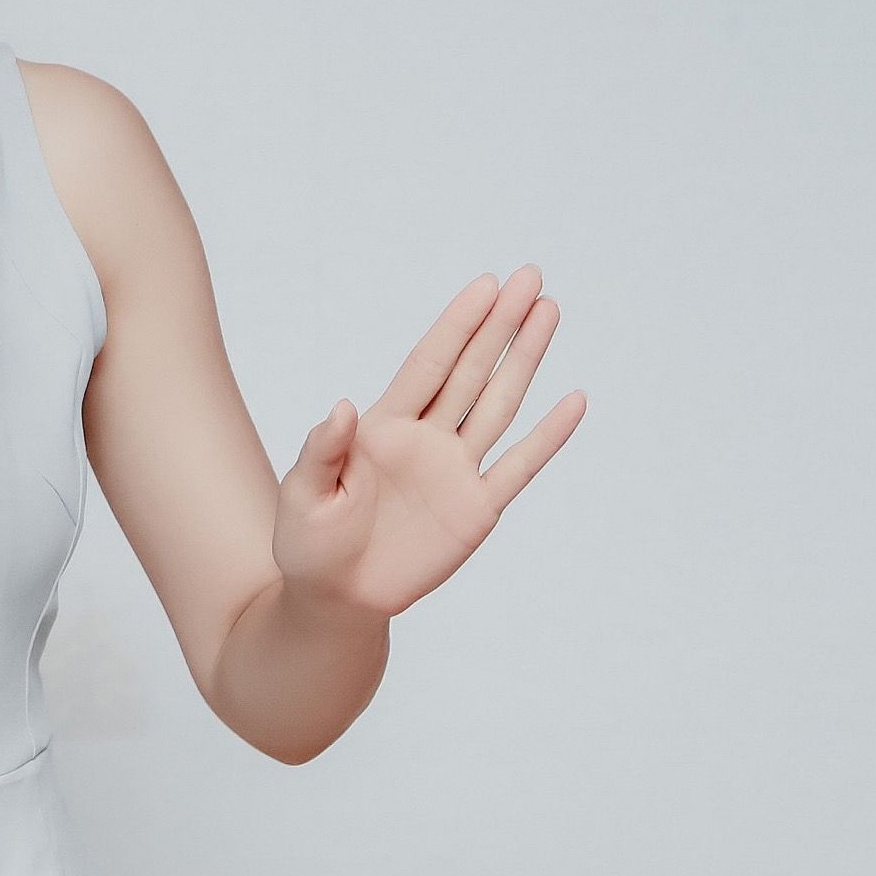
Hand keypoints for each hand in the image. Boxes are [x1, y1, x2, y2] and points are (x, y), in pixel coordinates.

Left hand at [273, 269, 586, 619]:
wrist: (336, 599)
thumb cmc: (309, 543)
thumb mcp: (301, 495)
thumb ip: (321, 450)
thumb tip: (342, 406)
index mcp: (383, 427)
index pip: (428, 364)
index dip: (457, 325)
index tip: (485, 285)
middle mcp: (426, 439)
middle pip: (470, 370)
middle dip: (500, 324)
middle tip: (530, 277)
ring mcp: (455, 472)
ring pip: (498, 404)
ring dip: (525, 360)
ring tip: (549, 312)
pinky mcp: (477, 510)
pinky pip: (518, 467)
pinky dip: (548, 437)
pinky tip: (573, 401)